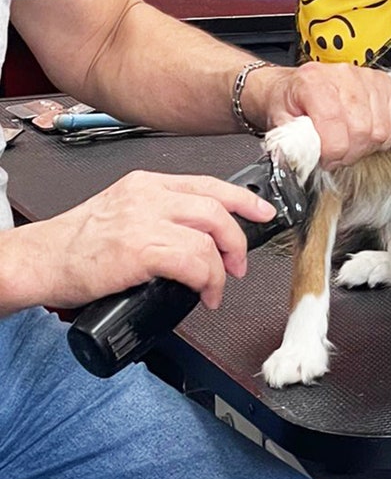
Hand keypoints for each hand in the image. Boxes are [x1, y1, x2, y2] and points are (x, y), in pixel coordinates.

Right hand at [4, 171, 274, 312]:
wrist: (39, 260)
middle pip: (215, 208)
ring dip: (222, 267)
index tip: (263, 212)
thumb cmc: (76, 245)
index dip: (243, 199)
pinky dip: (207, 280)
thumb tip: (198, 240)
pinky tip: (203, 294)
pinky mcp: (139, 248)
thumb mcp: (122, 213)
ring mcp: (144, 220)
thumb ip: (159, 216)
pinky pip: (193, 260)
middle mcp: (148, 195)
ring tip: (217, 287)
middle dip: (237, 238)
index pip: (207, 184)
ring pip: (208, 235)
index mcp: (146, 184)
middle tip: (238, 264)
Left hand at [246, 62, 390, 168]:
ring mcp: (367, 78)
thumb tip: (307, 159)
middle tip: (334, 156)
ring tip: (348, 145)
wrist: (294, 86)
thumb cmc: (289, 103)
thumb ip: (293, 142)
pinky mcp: (384, 84)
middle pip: (361, 130)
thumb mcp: (280, 122)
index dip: (332, 152)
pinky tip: (366, 137)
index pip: (334, 123)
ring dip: (365, 147)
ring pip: (380, 130)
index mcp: (313, 80)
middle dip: (347, 153)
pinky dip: (384, 138)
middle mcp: (343, 75)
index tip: (324, 159)